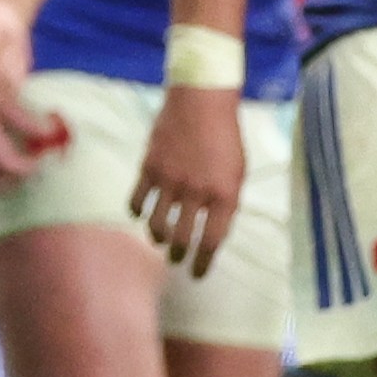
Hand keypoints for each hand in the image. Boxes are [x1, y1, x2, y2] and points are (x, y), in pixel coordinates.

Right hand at [131, 86, 246, 276]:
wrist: (202, 102)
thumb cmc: (226, 137)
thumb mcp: (238, 172)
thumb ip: (226, 202)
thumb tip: (211, 229)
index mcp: (224, 195)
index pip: (211, 242)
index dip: (202, 263)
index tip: (197, 274)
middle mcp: (196, 193)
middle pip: (180, 238)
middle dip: (177, 255)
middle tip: (175, 259)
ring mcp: (170, 182)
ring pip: (156, 225)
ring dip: (157, 237)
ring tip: (160, 239)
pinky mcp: (149, 169)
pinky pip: (138, 201)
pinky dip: (139, 212)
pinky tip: (142, 214)